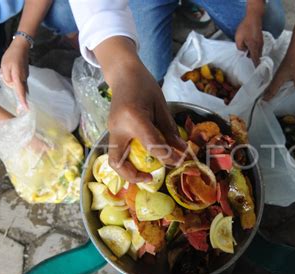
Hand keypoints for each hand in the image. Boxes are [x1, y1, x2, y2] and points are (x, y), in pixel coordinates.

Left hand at [1, 37, 29, 108]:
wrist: (21, 47)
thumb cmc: (11, 56)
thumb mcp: (4, 66)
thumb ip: (7, 77)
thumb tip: (11, 84)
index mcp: (18, 76)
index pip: (20, 90)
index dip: (22, 100)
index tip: (26, 108)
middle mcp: (23, 78)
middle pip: (22, 90)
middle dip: (22, 100)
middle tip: (21, 110)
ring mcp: (25, 76)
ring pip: (22, 87)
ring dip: (20, 93)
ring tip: (20, 101)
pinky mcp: (25, 74)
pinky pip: (22, 83)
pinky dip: (20, 87)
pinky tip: (18, 88)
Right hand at [107, 62, 186, 182]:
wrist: (123, 74)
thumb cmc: (144, 86)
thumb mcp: (162, 106)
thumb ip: (170, 130)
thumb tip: (182, 151)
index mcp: (134, 117)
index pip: (152, 145)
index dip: (168, 157)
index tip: (181, 161)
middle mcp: (118, 127)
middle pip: (119, 162)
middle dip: (134, 176)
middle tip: (151, 178)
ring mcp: (111, 130)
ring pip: (114, 160)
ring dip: (128, 172)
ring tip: (146, 173)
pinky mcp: (111, 131)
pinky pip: (117, 152)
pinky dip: (129, 161)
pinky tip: (143, 159)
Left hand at [235, 16, 263, 65]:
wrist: (254, 17)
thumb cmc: (245, 27)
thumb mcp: (238, 38)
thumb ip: (240, 47)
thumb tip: (243, 52)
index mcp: (254, 47)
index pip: (255, 59)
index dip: (255, 66)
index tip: (256, 72)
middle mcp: (259, 46)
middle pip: (257, 57)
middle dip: (254, 61)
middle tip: (250, 66)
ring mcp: (260, 42)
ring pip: (258, 52)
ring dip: (254, 56)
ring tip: (248, 58)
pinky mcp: (260, 39)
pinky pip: (258, 48)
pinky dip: (254, 51)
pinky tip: (249, 50)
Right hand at [263, 49, 294, 99]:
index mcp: (278, 79)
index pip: (271, 90)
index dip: (268, 96)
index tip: (263, 101)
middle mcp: (277, 76)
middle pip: (270, 87)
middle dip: (267, 93)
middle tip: (264, 99)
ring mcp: (280, 73)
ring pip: (274, 83)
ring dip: (271, 89)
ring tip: (270, 94)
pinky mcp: (283, 70)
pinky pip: (278, 80)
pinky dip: (277, 84)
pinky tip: (281, 85)